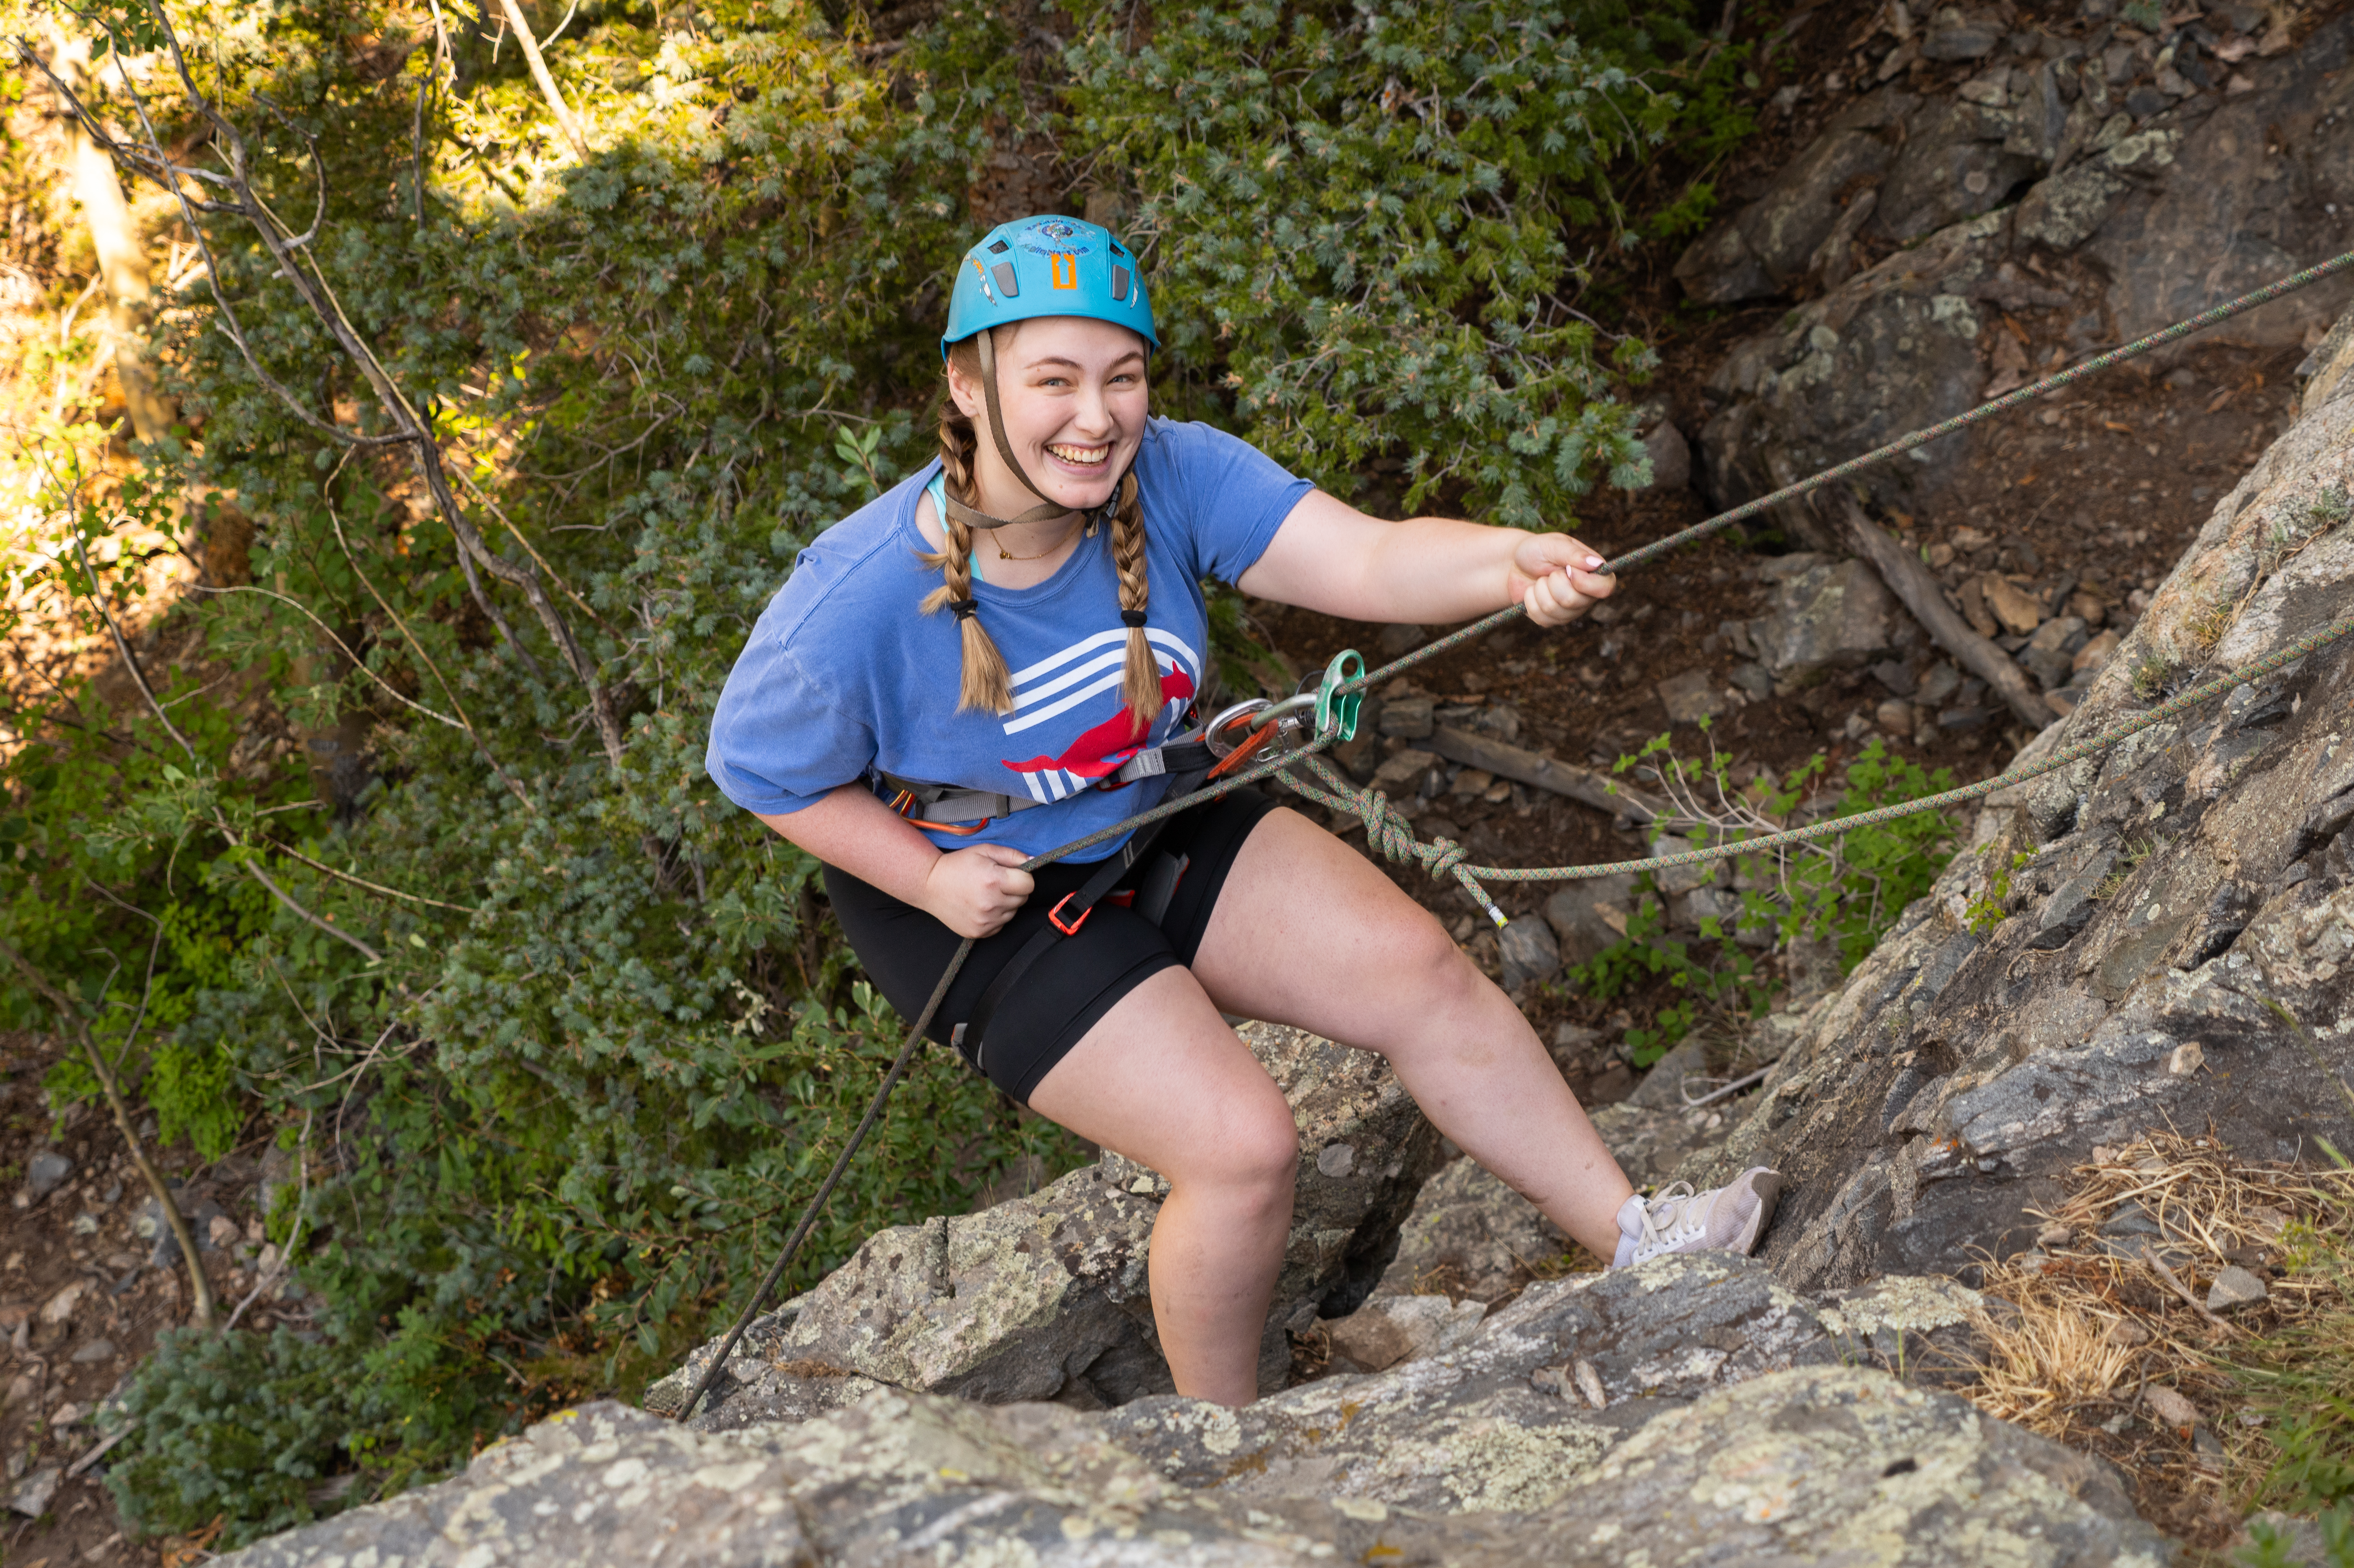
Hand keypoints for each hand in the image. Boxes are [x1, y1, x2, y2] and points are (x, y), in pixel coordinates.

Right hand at [917, 843, 1034, 937]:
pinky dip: (996, 916)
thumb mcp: (984, 851)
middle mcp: (991, 903)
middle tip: (995, 883)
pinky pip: (1001, 925)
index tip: (1011, 874)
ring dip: (1005, 904)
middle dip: (1014, 890)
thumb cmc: (957, 865)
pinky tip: (981, 906)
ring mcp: (985, 920)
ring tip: (986, 894)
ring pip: (1012, 913)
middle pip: (1022, 899)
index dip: (1022, 878)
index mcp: (994, 880)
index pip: (1029, 884)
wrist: (929, 885)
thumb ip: (1012, 855)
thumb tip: (1034, 862)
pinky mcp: (979, 932)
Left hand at [1508, 533, 1615, 626]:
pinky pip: (1541, 618)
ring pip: (1555, 610)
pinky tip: (1532, 591)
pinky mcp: (1552, 619)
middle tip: (1549, 572)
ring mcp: (1570, 610)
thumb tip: (1597, 564)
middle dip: (1553, 583)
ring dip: (1540, 590)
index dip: (1584, 582)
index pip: (1605, 588)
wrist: (1515, 564)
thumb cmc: (1537, 550)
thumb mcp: (1553, 544)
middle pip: (1574, 601)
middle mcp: (1586, 595)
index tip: (1568, 570)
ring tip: (1540, 580)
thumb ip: (1573, 553)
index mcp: (1594, 573)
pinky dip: (1530, 601)